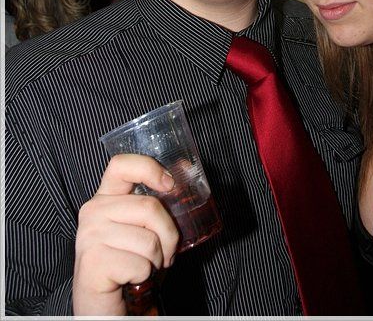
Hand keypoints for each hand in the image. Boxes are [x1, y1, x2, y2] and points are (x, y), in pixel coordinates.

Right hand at [73, 153, 177, 315]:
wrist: (102, 306)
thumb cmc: (128, 263)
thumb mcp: (144, 228)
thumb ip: (157, 202)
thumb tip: (186, 169)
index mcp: (105, 198)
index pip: (121, 165)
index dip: (148, 168)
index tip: (169, 184)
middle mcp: (93, 211)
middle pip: (149, 207)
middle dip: (169, 235)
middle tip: (164, 254)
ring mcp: (89, 236)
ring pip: (149, 240)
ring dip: (157, 261)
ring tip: (145, 267)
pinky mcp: (92, 262)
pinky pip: (140, 265)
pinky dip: (145, 277)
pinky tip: (132, 280)